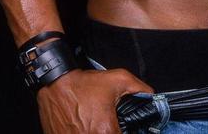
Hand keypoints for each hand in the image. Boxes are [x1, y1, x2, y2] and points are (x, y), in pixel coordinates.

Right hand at [36, 68, 153, 133]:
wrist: (56, 84)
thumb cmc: (84, 84)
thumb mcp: (118, 78)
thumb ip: (139, 88)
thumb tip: (151, 96)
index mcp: (106, 131)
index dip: (125, 133)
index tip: (123, 129)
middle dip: (113, 131)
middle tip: (110, 125)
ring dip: (98, 132)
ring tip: (96, 124)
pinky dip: (84, 132)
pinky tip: (85, 126)